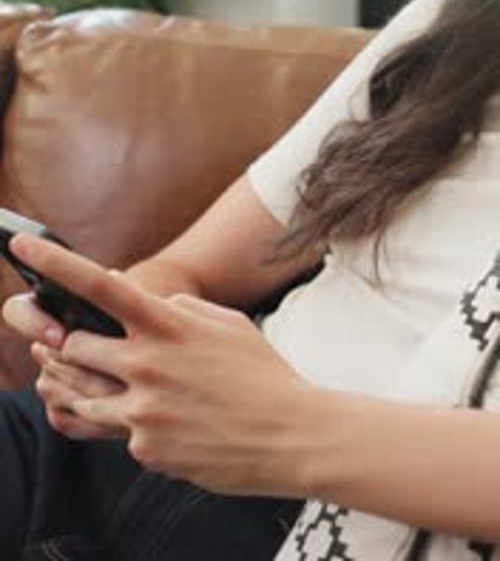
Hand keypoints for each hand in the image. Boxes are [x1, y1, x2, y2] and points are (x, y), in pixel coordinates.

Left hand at [8, 233, 315, 496]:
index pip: (98, 286)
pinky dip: (129, 423)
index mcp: (167, 325)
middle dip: (69, 343)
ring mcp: (142, 409)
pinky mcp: (144, 448)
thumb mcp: (226, 324)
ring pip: (79, 392)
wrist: (290, 436)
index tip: (19, 247)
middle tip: (79, 343)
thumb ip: (178, 307)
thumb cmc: (262, 373)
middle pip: (72, 345)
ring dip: (81, 383)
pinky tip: (164, 422)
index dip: (54, 263)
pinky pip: (116, 430)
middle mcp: (147, 364)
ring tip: (102, 380)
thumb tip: (139, 297)